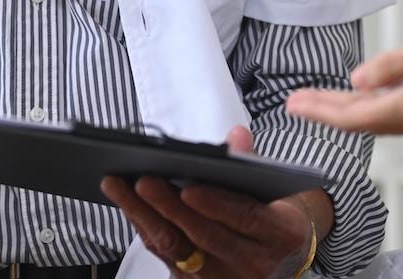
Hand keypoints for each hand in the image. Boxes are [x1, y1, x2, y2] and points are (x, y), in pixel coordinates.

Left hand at [101, 126, 320, 278]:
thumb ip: (253, 163)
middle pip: (205, 236)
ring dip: (145, 217)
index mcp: (280, 234)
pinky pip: (166, 258)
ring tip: (121, 187)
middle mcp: (253, 262)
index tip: (189, 187)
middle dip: (169, 207)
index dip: (216, 204)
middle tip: (144, 181)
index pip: (246, 218)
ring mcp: (224, 278)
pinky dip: (145, 230)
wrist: (281, 262)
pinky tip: (128, 207)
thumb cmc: (275, 217)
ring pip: (178, 250)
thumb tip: (236, 137)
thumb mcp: (277, 190)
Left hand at [283, 23, 402, 136]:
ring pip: (382, 118)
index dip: (320, 111)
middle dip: (328, 111)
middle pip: (363, 120)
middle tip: (297, 104)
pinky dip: (378, 106)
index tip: (293, 105)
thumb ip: (394, 65)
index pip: (353, 116)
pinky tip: (374, 95)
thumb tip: (356, 80)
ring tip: (325, 100)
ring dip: (351, 109)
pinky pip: (401, 114)